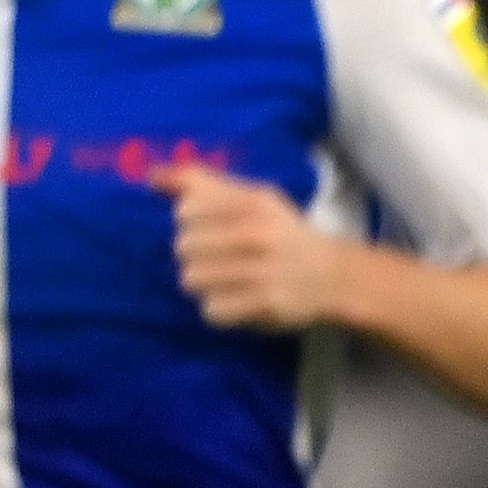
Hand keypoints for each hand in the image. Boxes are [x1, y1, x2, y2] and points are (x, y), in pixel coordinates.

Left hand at [165, 167, 363, 330]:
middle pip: (183, 247)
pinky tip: (240, 300)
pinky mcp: (265, 305)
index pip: (186, 210)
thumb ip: (202, 183)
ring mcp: (262, 271)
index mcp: (254, 202)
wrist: (334, 277)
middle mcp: (258, 234)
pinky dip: (221, 308)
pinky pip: (212, 310)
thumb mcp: (252, 197)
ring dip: (206, 283)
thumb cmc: (283, 233)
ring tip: (230, 280)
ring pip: (192, 279)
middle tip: (226, 258)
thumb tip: (152, 177)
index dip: (194, 221)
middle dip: (199, 254)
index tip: (218, 228)